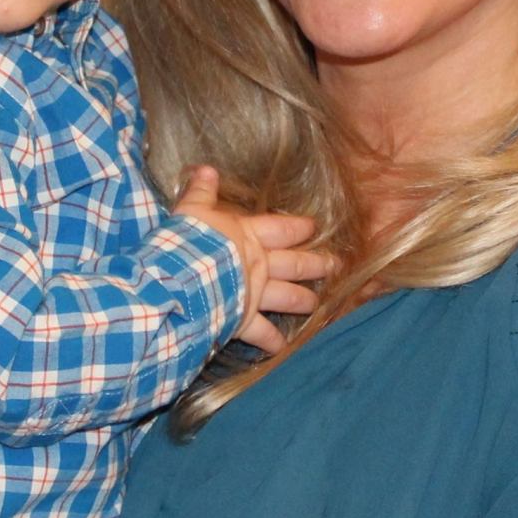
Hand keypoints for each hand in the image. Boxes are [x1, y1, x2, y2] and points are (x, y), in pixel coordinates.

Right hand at [173, 165, 334, 354]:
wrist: (180, 279)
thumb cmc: (187, 241)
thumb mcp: (192, 209)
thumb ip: (201, 190)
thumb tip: (206, 168)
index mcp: (249, 236)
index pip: (281, 229)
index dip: (299, 228)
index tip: (315, 227)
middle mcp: (259, 265)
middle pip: (295, 264)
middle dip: (317, 264)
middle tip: (337, 265)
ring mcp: (254, 294)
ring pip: (288, 298)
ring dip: (304, 301)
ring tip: (317, 304)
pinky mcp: (243, 320)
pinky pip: (262, 334)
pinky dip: (273, 343)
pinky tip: (282, 349)